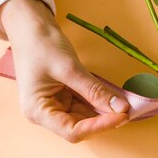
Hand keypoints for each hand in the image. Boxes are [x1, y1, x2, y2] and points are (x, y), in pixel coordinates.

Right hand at [0, 0, 128, 141]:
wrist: (29, 26)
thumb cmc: (40, 44)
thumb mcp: (69, 68)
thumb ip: (94, 90)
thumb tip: (121, 108)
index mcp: (38, 111)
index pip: (72, 131)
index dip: (99, 127)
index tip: (122, 116)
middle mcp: (45, 113)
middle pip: (80, 127)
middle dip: (104, 120)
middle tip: (128, 110)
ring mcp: (55, 105)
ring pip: (85, 117)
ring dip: (105, 112)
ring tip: (124, 104)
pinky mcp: (64, 97)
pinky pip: (85, 105)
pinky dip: (100, 102)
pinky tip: (114, 98)